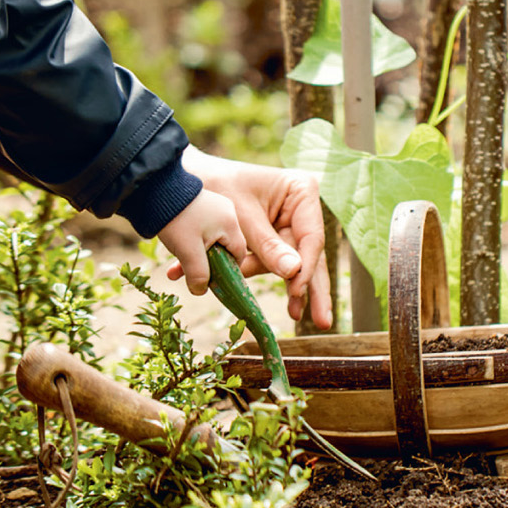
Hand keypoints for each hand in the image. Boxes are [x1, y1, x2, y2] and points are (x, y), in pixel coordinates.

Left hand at [157, 188, 247, 296]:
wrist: (154, 190)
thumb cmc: (176, 221)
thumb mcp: (188, 252)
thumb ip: (198, 274)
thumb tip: (200, 291)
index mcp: (231, 223)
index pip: (239, 253)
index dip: (228, 269)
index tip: (212, 278)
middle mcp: (227, 212)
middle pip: (226, 245)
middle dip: (209, 261)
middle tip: (192, 269)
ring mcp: (215, 205)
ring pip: (212, 237)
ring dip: (197, 251)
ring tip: (180, 258)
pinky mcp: (202, 202)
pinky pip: (204, 226)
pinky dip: (192, 238)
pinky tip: (178, 242)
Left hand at [174, 148, 332, 328]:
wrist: (183, 185)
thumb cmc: (215, 185)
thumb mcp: (241, 217)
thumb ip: (267, 246)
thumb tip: (294, 273)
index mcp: (301, 191)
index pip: (311, 237)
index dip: (305, 267)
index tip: (297, 291)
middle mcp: (299, 209)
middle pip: (309, 254)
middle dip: (311, 289)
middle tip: (324, 322)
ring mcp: (286, 224)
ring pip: (288, 264)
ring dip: (269, 282)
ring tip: (284, 311)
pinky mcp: (271, 238)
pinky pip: (267, 262)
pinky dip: (249, 274)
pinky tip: (252, 298)